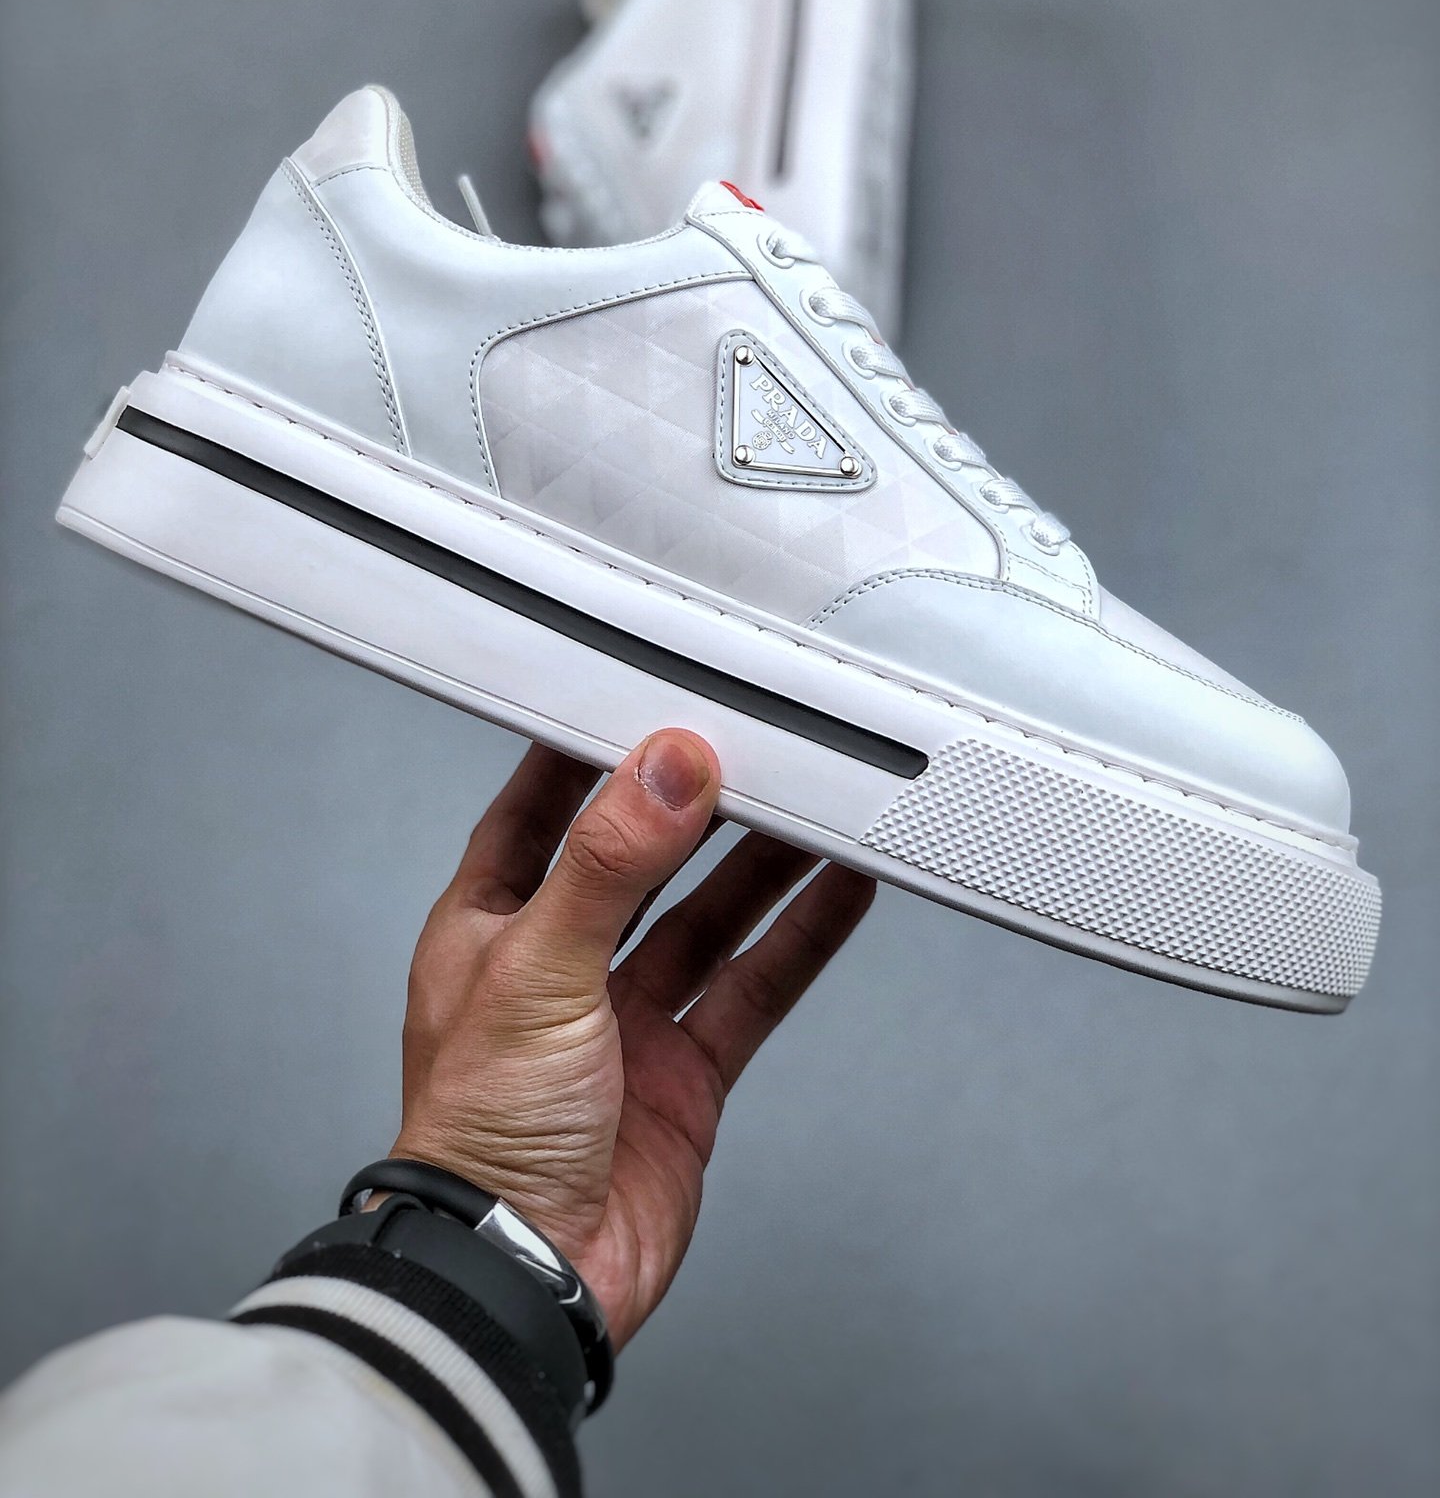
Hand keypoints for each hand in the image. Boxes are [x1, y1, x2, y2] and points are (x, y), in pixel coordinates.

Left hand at [391, 729, 874, 1348]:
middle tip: (754, 746)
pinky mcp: (686, 1073)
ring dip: (761, 863)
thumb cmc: (478, 1142)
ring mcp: (627, 1021)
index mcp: (490, 928)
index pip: (539, 811)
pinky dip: (799, 939)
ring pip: (709, 917)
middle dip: (696, 804)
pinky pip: (753, 987)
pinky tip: (837, 893)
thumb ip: (606, 866)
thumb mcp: (534, 975)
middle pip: (642, 858)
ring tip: (816, 801)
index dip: (588, 753)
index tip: (642, 695)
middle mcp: (560, 966)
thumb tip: (662, 769)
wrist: (524, 1276)